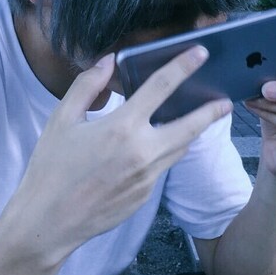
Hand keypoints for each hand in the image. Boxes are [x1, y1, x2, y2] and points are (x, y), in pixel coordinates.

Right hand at [14, 47, 231, 258]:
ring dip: (191, 132)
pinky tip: (155, 147)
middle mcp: (143, 152)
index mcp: (122, 127)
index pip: (161, 87)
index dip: (183, 66)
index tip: (201, 53)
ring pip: (180, 148)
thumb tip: (107, 61)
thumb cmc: (51, 168)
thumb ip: (87, 85)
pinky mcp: (145, 196)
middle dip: (212, 112)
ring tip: (197, 120)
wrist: (49, 221)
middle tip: (225, 102)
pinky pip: (162, 167)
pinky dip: (165, 152)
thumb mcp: (62, 119)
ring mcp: (148, 177)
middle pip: (190, 126)